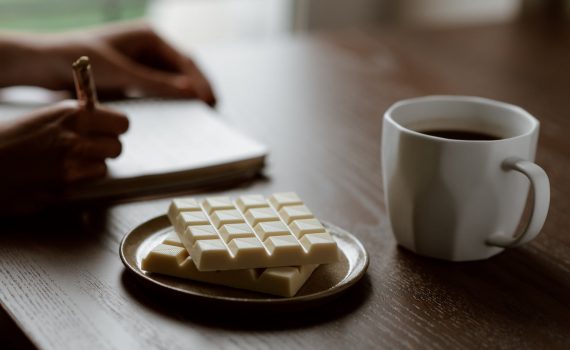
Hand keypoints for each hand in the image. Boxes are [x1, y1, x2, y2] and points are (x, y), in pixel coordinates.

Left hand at [0, 22, 215, 104]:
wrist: (46, 64)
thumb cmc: (79, 59)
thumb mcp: (121, 72)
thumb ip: (157, 83)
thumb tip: (192, 93)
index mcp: (150, 36)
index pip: (185, 60)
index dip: (200, 81)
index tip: (210, 101)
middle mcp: (150, 47)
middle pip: (184, 69)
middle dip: (199, 88)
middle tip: (213, 110)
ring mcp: (143, 62)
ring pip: (175, 80)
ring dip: (187, 95)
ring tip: (201, 115)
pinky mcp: (135, 77)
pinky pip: (160, 89)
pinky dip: (171, 100)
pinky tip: (178, 114)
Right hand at [0, 101, 127, 213]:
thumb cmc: (4, 140)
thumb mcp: (42, 118)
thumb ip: (75, 120)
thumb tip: (100, 123)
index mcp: (72, 115)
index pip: (122, 123)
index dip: (115, 129)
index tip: (108, 131)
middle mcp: (75, 140)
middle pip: (117, 148)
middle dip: (105, 150)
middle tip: (87, 149)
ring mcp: (70, 168)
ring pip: (103, 169)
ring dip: (90, 168)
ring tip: (65, 163)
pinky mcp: (62, 191)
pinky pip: (83, 187)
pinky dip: (74, 184)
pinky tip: (52, 176)